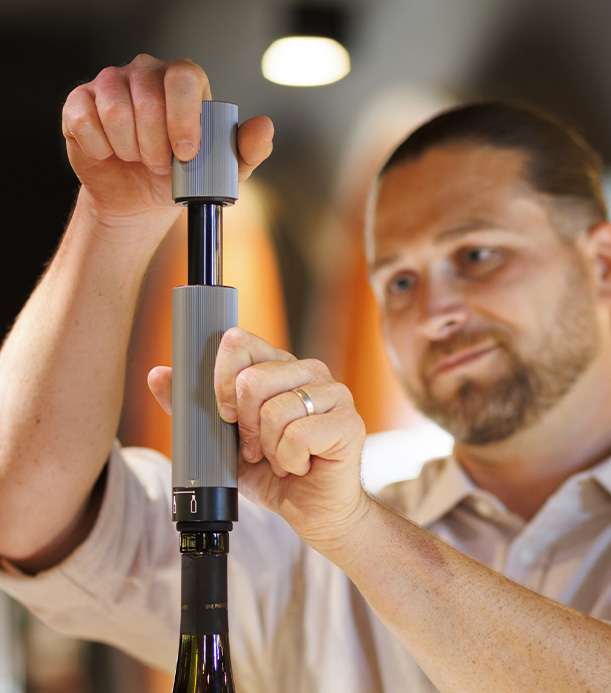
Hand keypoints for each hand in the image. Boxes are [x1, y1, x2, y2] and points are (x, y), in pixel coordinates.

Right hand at [62, 54, 273, 237]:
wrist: (140, 198)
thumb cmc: (182, 177)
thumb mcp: (222, 170)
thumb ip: (247, 150)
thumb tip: (264, 128)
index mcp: (184, 82)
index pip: (184, 77)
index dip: (183, 117)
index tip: (185, 153)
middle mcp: (147, 73)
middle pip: (148, 98)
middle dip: (155, 146)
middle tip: (160, 164)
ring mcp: (111, 84)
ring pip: (115, 111)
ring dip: (130, 150)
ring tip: (138, 158)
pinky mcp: (80, 102)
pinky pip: (84, 121)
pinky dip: (101, 150)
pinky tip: (111, 155)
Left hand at [148, 328, 367, 548]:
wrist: (314, 512)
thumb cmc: (272, 472)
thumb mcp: (222, 440)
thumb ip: (193, 407)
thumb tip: (158, 375)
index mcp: (278, 365)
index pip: (240, 342)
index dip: (220, 379)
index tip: (225, 414)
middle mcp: (308, 370)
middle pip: (252, 379)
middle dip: (244, 426)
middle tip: (256, 448)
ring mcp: (334, 393)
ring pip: (275, 410)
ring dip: (269, 449)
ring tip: (282, 459)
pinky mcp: (350, 422)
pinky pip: (298, 435)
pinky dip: (289, 461)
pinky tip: (301, 466)